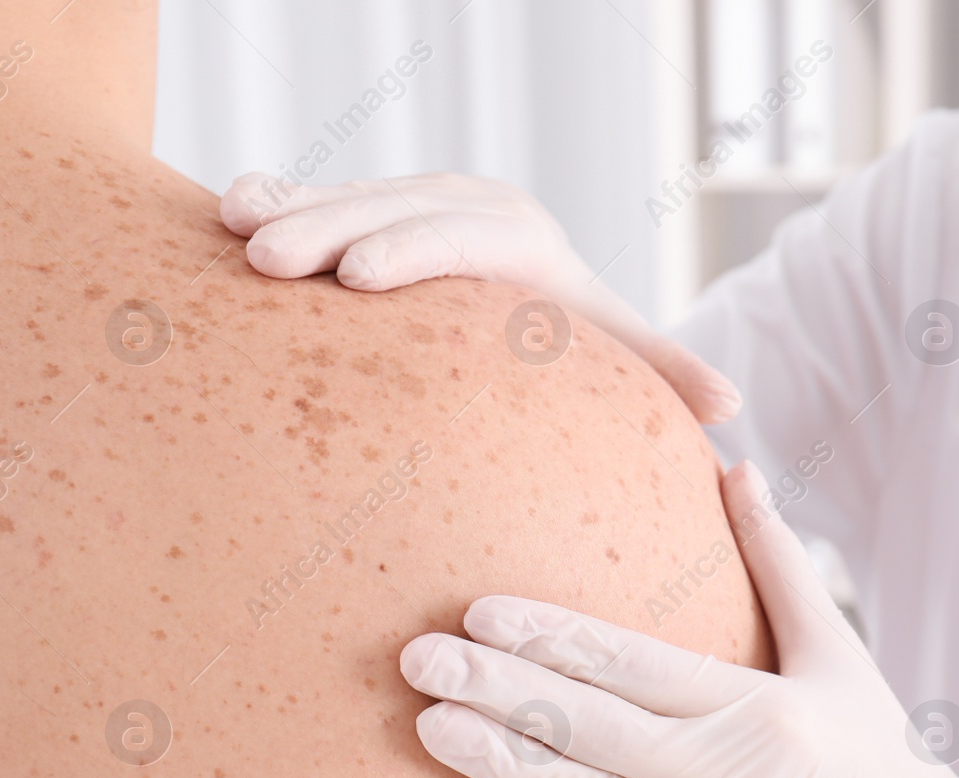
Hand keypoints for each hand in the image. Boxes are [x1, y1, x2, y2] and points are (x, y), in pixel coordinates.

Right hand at [219, 171, 739, 422]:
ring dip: (288, 210)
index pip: (462, 239)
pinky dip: (273, 197)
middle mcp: (459, 207)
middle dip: (329, 231)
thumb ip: (662, 369)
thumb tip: (733, 402)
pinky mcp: (364, 208)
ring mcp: (406, 201)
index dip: (410, 251)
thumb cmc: (567, 327)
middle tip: (273, 261)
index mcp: (519, 240)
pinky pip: (314, 194)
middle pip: (390, 210)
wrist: (526, 277)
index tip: (361, 278)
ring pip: (344, 196)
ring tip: (235, 229)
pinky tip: (224, 209)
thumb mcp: (613, 342)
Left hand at [399, 461, 958, 777]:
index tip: (480, 609)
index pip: (631, 662)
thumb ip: (776, 562)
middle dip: (497, 688)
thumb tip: (737, 465)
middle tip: (417, 658)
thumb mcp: (837, 654)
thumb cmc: (873, 755)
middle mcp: (726, 776)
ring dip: (499, 761)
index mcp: (755, 708)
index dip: (550, 636)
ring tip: (426, 726)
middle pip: (589, 724)